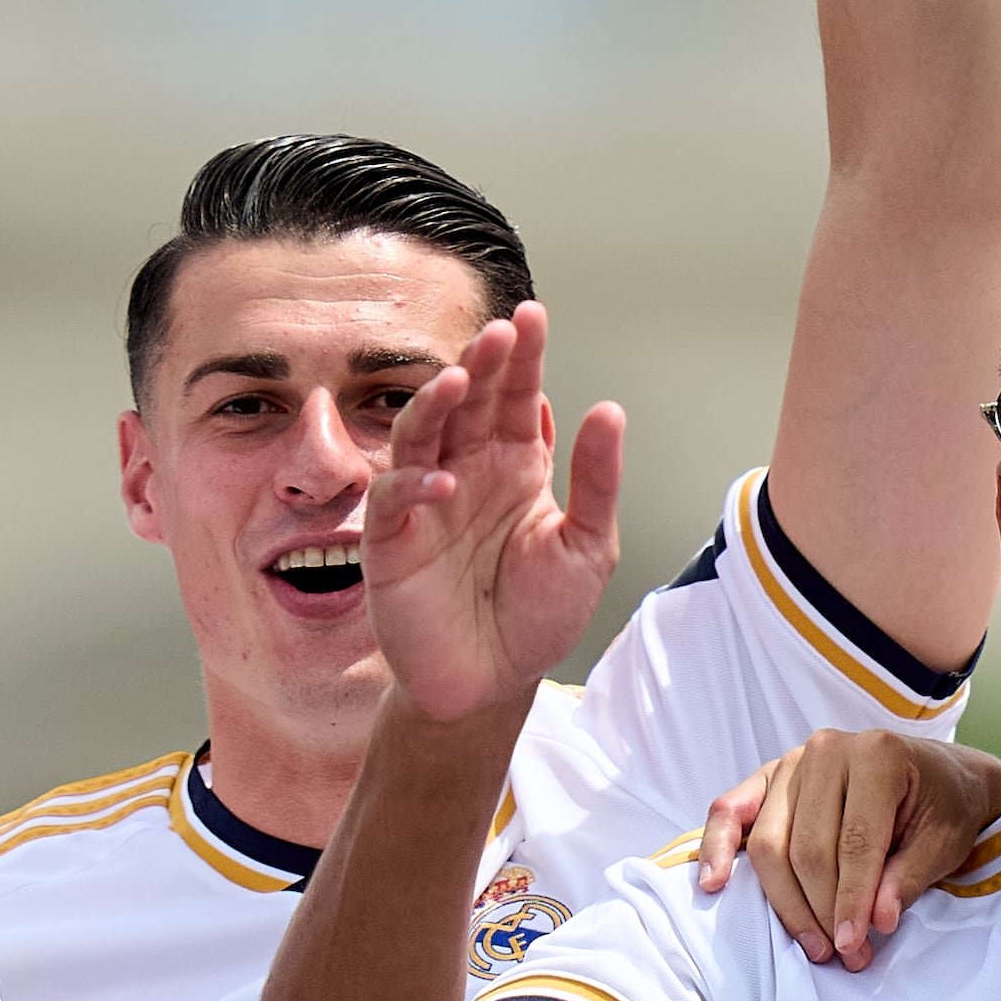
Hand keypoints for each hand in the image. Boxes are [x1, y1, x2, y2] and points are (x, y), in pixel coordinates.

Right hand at [362, 304, 624, 726]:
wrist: (494, 683)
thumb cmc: (537, 614)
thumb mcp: (587, 547)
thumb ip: (596, 481)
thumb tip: (608, 409)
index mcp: (516, 464)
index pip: (517, 397)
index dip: (522, 358)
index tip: (531, 317)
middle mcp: (468, 471)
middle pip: (468, 402)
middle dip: (481, 365)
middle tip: (499, 332)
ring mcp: (426, 502)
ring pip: (420, 434)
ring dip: (436, 404)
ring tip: (458, 378)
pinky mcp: (392, 541)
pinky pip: (392, 499)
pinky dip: (412, 484)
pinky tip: (443, 480)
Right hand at [694, 730, 1000, 965]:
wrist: (941, 777)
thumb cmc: (945, 808)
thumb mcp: (945, 843)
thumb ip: (908, 879)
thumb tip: (875, 921)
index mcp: (877, 754)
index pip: (856, 842)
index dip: (852, 901)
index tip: (853, 946)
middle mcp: (828, 750)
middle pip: (806, 848)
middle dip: (822, 910)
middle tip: (843, 954)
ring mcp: (792, 762)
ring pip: (770, 843)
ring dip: (786, 902)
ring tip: (813, 944)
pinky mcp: (768, 778)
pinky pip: (730, 810)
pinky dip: (715, 846)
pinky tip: (712, 882)